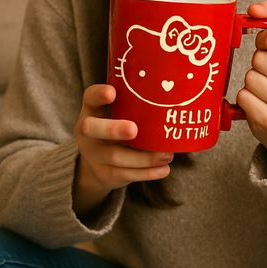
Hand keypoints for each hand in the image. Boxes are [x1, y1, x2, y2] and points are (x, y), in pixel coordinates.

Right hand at [73, 84, 172, 217]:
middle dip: (113, 129)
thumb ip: (134, 104)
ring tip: (167, 155)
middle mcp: (87, 133)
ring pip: (115, 156)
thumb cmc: (115, 128)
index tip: (112, 92)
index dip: (97, 94)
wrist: (95, 165)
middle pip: (92, 129)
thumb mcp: (116, 114)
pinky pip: (125, 175)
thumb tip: (178, 92)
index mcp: (91, 111)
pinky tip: (163, 169)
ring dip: (143, 157)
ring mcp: (94, 155)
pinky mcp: (105, 174)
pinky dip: (146, 173)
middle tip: (133, 129)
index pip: (89, 98)